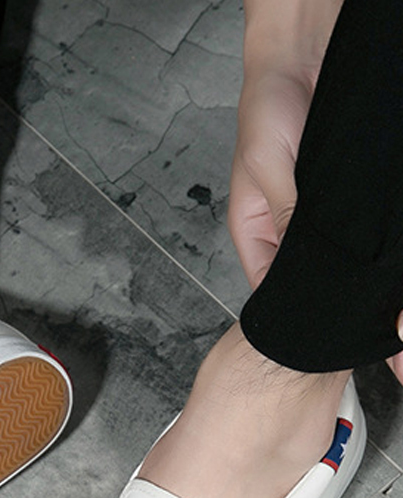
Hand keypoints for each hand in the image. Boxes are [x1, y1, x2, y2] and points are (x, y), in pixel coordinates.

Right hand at [229, 0, 342, 289]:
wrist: (302, 53)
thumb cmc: (267, 105)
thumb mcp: (268, 166)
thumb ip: (286, 213)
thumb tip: (302, 262)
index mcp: (254, 225)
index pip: (266, 280)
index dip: (285, 300)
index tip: (310, 314)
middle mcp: (284, 220)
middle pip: (299, 268)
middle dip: (319, 280)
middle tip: (345, 294)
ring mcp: (314, 205)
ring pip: (328, 245)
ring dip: (342, 252)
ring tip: (359, 266)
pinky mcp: (341, 188)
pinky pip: (351, 218)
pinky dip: (361, 227)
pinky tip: (372, 235)